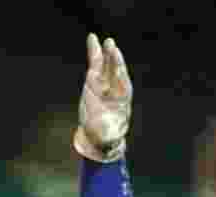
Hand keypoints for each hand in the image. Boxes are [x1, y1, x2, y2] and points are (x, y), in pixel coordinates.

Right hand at [73, 33, 132, 162]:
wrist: (99, 134)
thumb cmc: (108, 134)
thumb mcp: (110, 136)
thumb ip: (110, 134)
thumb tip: (111, 139)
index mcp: (122, 97)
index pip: (122, 79)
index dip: (119, 69)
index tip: (116, 59)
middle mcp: (114, 86)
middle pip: (113, 69)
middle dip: (112, 57)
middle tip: (110, 45)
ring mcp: (103, 82)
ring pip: (103, 64)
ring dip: (102, 51)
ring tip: (96, 39)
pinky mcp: (93, 81)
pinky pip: (94, 64)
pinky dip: (93, 52)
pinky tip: (92, 39)